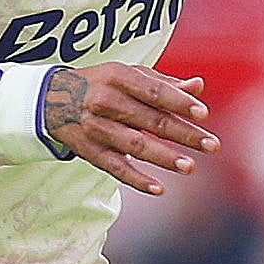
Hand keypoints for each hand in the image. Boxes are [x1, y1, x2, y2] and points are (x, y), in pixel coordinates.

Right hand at [41, 63, 218, 193]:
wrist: (50, 98)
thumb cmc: (101, 83)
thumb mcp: (127, 75)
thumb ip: (162, 82)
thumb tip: (198, 87)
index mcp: (117, 76)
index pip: (153, 91)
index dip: (179, 102)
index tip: (203, 114)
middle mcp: (104, 101)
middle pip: (150, 120)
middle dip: (183, 134)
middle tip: (212, 145)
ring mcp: (95, 127)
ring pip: (134, 145)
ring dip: (164, 157)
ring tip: (191, 166)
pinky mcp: (89, 150)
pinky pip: (115, 167)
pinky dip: (136, 179)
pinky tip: (158, 188)